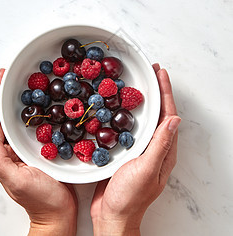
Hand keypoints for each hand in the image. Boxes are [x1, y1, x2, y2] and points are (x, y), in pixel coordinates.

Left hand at [0, 69, 76, 235]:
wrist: (59, 212)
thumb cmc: (39, 200)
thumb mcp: (17, 181)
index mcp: (4, 153)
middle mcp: (13, 148)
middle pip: (4, 117)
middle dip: (3, 96)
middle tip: (6, 76)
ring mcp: (28, 147)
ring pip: (20, 119)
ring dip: (19, 101)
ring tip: (21, 83)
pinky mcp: (43, 147)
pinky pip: (38, 126)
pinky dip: (38, 112)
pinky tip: (43, 103)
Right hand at [90, 64, 180, 235]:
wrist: (112, 215)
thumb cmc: (129, 197)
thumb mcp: (146, 169)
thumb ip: (160, 145)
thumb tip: (174, 119)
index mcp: (163, 150)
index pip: (168, 115)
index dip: (165, 93)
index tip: (160, 73)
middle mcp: (155, 147)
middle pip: (158, 113)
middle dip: (157, 91)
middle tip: (150, 72)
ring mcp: (141, 149)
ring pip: (145, 119)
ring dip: (143, 99)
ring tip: (138, 83)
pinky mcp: (127, 151)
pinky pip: (131, 127)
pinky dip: (128, 113)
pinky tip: (120, 107)